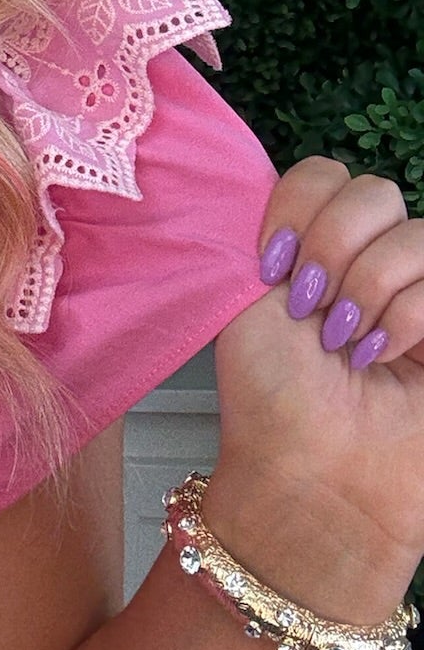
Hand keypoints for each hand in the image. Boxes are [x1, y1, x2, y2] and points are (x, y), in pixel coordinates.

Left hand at [209, 156, 423, 613]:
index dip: (298, 206)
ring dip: (367, 289)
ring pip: (413, 235)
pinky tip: (379, 358)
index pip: (324, 174)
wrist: (312, 476)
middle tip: (308, 307)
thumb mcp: (243, 296)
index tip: (270, 263)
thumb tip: (269, 176)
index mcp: (311, 244)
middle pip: (374, 191)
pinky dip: (406, 319)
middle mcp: (365, 261)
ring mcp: (414, 296)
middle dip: (333, 246)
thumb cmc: (270, 398)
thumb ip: (265, 228)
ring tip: (344, 343)